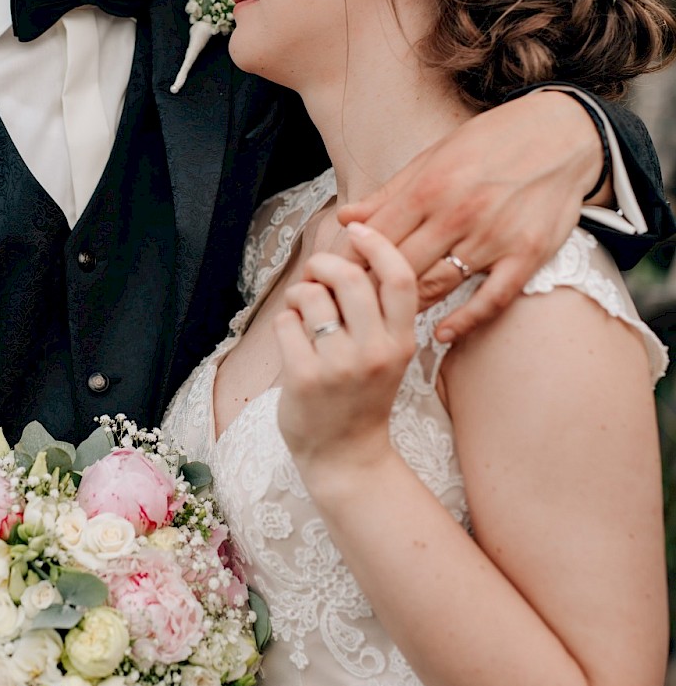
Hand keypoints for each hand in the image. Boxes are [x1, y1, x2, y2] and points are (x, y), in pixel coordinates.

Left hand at [275, 226, 417, 494]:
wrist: (346, 456)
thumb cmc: (363, 397)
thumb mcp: (388, 355)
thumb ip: (377, 312)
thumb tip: (353, 254)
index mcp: (401, 342)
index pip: (399, 278)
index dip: (379, 244)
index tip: (359, 229)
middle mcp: (374, 351)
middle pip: (350, 278)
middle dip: (324, 264)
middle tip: (316, 273)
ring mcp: (339, 366)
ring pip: (312, 297)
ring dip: (299, 294)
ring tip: (301, 311)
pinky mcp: (305, 378)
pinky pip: (286, 323)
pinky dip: (284, 321)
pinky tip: (291, 337)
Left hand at [336, 91, 601, 342]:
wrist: (561, 134)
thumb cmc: (490, 142)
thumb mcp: (434, 157)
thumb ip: (389, 194)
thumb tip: (345, 219)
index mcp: (430, 186)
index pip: (376, 238)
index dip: (351, 262)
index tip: (335, 280)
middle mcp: (458, 213)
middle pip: (400, 267)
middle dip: (372, 290)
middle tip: (353, 308)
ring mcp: (493, 237)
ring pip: (438, 285)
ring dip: (409, 305)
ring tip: (388, 318)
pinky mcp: (526, 255)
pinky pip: (491, 298)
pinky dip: (465, 321)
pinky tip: (442, 334)